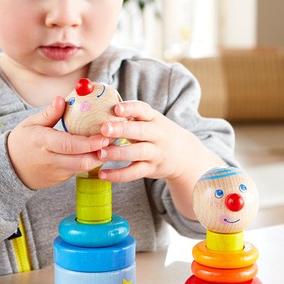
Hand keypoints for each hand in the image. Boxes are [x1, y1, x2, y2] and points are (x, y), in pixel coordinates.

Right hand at [6, 97, 108, 189]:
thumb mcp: (31, 124)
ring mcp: (56, 172)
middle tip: (113, 140)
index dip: (89, 142)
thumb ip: (49, 114)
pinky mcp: (60, 179)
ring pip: (82, 168)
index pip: (69, 145)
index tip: (105, 136)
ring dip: (97, 158)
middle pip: (80, 161)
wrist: (10, 168)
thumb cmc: (22, 141)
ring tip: (109, 145)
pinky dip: (89, 162)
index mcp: (42, 143)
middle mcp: (50, 160)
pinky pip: (78, 171)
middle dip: (100, 153)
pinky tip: (97, 152)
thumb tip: (62, 99)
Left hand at [97, 101, 223, 217]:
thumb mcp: (149, 120)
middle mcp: (157, 135)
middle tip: (104, 129)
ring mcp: (155, 153)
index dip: (130, 108)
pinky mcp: (150, 169)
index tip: (116, 109)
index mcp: (153, 118)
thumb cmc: (156, 133)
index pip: (143, 110)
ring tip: (101, 153)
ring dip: (118, 153)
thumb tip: (100, 108)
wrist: (183, 153)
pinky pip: (134, 173)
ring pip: (137, 153)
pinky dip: (118, 175)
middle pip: (141, 131)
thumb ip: (130, 116)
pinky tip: (103, 174)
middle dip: (122, 130)